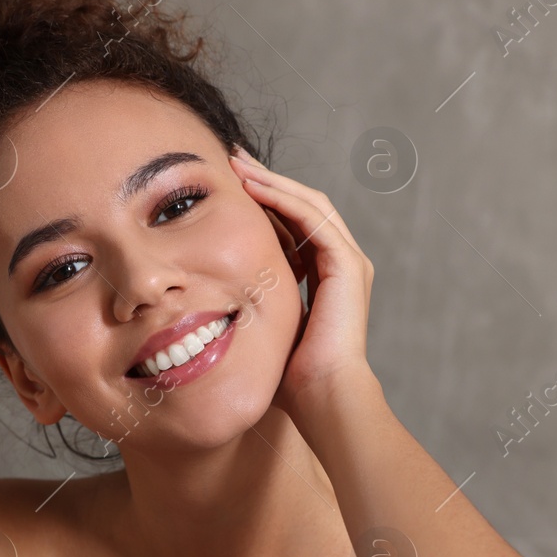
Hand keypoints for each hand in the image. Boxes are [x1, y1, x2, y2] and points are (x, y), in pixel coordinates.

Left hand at [229, 145, 375, 424]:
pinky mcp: (345, 265)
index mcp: (326, 276)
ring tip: (238, 164)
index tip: (229, 185)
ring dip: (272, 181)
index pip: (295, 224)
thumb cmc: (290, 378)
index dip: (264, 201)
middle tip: (232, 160)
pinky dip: (283, 198)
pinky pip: (312, 217)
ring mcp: (348, 262)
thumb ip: (251, 306)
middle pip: (303, 205)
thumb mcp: (265, 329)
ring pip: (308, 203)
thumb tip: (208, 301)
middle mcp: (342, 264)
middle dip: (267, 180)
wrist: (322, 397)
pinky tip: (254, 187)